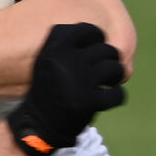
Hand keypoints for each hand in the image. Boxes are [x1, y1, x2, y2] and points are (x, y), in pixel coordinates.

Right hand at [7, 22, 125, 155]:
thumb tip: (100, 35)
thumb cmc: (47, 90)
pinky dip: (115, 97)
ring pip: (116, 68)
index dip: (96, 40)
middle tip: (98, 73)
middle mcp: (66, 61)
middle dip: (106, 61)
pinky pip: (118, 93)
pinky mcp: (90, 101)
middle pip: (107, 49)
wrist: (37, 125)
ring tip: (104, 84)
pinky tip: (105, 100)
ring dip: (114, 77)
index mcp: (55, 48)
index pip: (89, 30)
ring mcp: (79, 81)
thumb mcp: (48, 60)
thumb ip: (68, 45)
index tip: (91, 53)